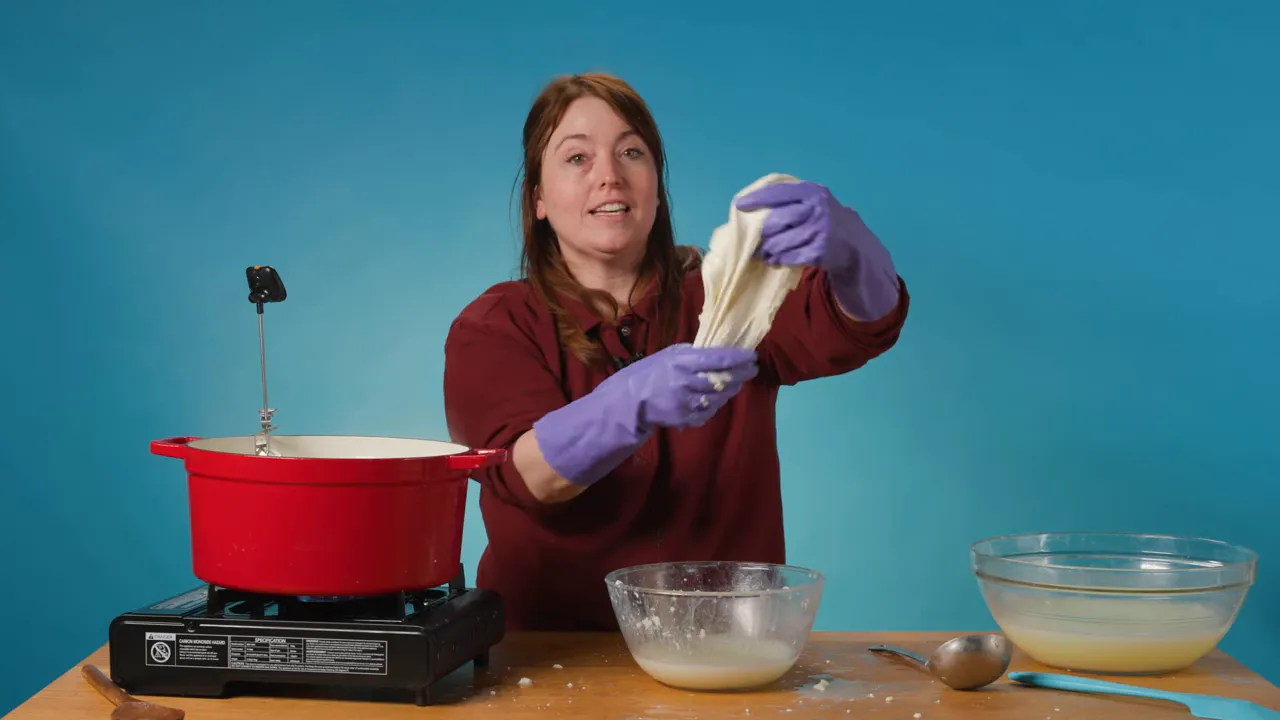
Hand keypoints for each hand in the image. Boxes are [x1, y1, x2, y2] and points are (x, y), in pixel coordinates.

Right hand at [533, 343, 756, 485]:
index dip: (740, 358)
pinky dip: (713, 406)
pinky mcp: (686, 418)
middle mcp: (688, 382)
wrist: (625, 403)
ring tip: (733, 384)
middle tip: (749, 370)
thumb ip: (690, 354)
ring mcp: (688, 403)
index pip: (720, 359)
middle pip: (725, 379)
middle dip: (741, 375)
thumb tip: (714, 350)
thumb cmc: (645, 374)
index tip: (752, 356)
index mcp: (683, 362)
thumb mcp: (667, 355)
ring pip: (720, 397)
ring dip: (729, 391)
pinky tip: (712, 400)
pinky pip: (708, 412)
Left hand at [734, 180, 898, 320]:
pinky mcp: (819, 250)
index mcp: (812, 192)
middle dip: (760, 233)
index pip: (778, 193)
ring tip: (763, 254)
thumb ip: (791, 201)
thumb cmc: (824, 221)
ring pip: (779, 242)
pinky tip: (777, 260)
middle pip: (775, 220)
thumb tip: (753, 207)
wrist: (854, 244)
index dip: (757, 199)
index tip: (739, 205)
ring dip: (767, 251)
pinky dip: (780, 260)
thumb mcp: (813, 202)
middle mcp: (816, 208)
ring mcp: (819, 230)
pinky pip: (789, 257)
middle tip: (752, 241)